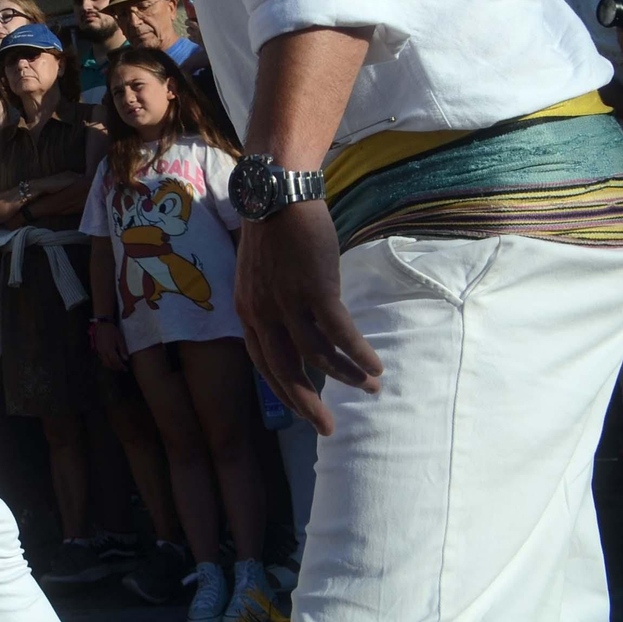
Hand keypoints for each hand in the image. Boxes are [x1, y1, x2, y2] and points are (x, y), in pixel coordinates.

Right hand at [92, 319, 128, 371]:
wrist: (102, 324)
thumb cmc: (111, 330)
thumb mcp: (119, 339)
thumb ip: (122, 350)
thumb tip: (125, 359)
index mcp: (109, 349)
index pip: (115, 362)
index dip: (121, 367)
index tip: (125, 369)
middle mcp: (102, 352)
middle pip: (108, 364)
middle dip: (115, 368)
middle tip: (122, 368)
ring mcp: (99, 351)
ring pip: (104, 363)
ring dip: (110, 366)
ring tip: (117, 365)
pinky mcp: (97, 349)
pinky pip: (101, 359)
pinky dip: (107, 362)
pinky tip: (111, 359)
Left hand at [235, 200, 381, 436]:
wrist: (278, 193)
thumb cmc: (274, 233)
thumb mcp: (260, 276)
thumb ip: (271, 305)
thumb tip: (295, 330)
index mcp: (247, 310)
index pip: (263, 363)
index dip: (284, 390)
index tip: (303, 409)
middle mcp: (262, 312)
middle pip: (285, 371)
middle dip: (308, 405)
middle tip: (328, 428)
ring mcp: (288, 302)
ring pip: (319, 356)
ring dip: (347, 376)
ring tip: (370, 387)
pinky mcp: (315, 290)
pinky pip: (341, 334)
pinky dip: (359, 354)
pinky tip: (375, 366)